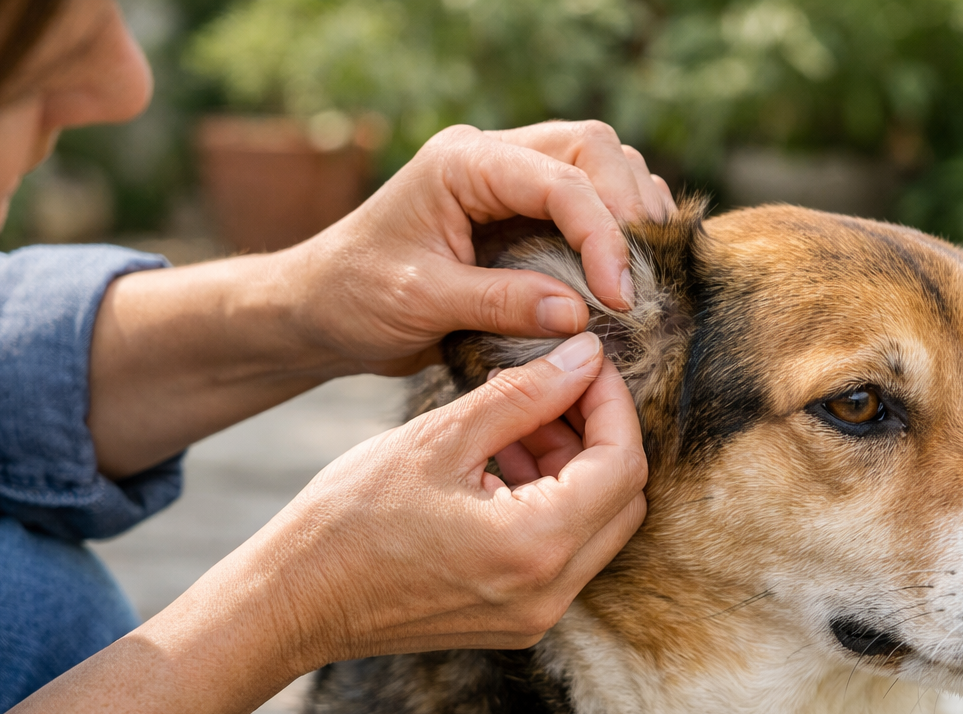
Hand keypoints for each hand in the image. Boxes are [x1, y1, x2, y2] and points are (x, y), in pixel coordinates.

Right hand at [0, 331, 646, 713]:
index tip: (586, 361)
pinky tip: (503, 465)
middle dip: (599, 434)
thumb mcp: (439, 439)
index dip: (612, 402)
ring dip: (575, 468)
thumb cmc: (349, 517)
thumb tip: (584, 357)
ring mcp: (537, 615)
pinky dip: (552, 503)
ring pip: (598, 526)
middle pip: (623, 498)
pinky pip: (565, 554)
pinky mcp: (518, 621)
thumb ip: (523, 396)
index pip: (622, 462)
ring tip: (517, 423)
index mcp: (536, 546)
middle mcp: (551, 592)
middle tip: (556, 388)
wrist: (294, 602)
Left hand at [277, 120, 678, 376]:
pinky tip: (622, 274)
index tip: (618, 296)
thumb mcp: (423, 303)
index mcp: (463, 162)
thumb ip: (501, 303)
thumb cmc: (356, 298)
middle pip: (594, 149)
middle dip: (627, 209)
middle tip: (640, 278)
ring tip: (639, 275)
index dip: (602, 235)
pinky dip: (616, 231)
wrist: (321, 310)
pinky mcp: (522, 213)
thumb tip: (581, 314)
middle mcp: (492, 157)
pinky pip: (589, 201)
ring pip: (601, 167)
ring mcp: (510, 181)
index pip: (560, 179)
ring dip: (629, 215)